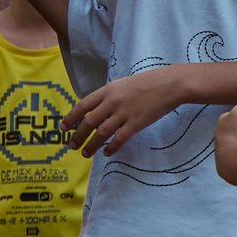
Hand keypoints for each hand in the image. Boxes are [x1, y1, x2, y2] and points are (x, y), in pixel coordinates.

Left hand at [65, 68, 187, 158]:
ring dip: (91, 145)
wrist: (171, 84)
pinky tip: (107, 153)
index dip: (71, 118)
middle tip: (72, 145)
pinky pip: (119, 138)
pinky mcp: (136, 123)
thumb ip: (111, 95)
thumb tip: (99, 109)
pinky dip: (111, 147)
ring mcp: (124, 113)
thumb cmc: (150, 82)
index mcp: (108, 90)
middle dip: (78, 135)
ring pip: (101, 133)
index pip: (83, 105)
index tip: (64, 128)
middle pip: (89, 122)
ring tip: (86, 154)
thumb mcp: (124, 84)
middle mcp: (112, 102)